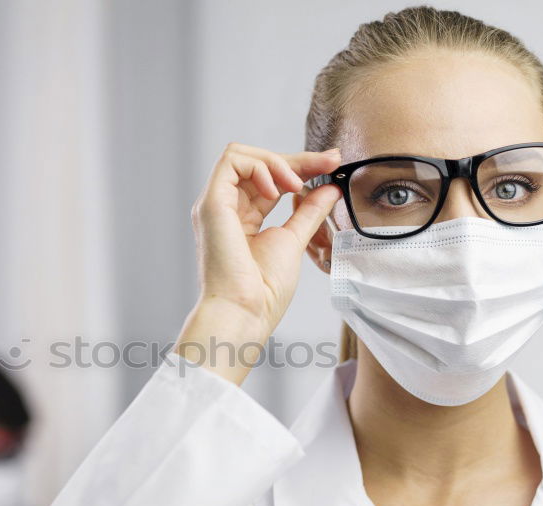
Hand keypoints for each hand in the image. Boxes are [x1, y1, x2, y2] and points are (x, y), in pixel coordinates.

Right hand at [176, 143, 341, 384]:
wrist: (245, 312)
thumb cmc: (263, 290)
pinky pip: (232, 162)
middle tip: (330, 161)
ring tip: (297, 184)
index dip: (301, 167)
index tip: (331, 165)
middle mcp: (225, 208)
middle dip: (296, 158)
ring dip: (277, 162)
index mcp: (242, 218)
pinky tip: (279, 188)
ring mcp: (215, 205)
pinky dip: (261, 167)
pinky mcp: (211, 204)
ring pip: (242, 155)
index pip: (270, 180)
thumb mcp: (294, 240)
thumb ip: (308, 212)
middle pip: (257, 163)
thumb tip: (328, 188)